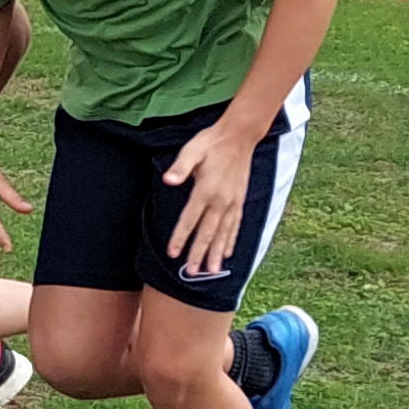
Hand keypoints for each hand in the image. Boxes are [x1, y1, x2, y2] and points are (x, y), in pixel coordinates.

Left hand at [159, 116, 260, 276]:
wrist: (240, 136)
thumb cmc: (211, 142)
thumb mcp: (192, 150)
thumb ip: (180, 167)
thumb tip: (168, 180)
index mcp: (206, 190)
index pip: (190, 219)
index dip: (181, 237)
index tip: (173, 253)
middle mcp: (221, 200)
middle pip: (207, 232)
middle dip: (198, 253)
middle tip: (192, 272)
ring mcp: (232, 202)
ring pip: (223, 233)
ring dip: (216, 253)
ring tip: (212, 271)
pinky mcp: (240, 201)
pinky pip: (235, 226)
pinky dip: (230, 241)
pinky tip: (227, 253)